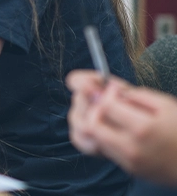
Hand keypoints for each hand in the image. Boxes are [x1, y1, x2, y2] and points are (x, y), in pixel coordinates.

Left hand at [67, 70, 176, 185]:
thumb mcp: (166, 105)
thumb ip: (136, 95)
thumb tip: (111, 89)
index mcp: (143, 128)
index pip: (105, 106)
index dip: (102, 93)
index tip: (106, 87)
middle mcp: (131, 147)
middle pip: (90, 124)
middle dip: (90, 107)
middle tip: (98, 98)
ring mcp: (127, 161)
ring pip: (91, 138)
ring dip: (89, 119)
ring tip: (100, 109)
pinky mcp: (127, 168)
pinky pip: (100, 149)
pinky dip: (96, 133)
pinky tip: (106, 123)